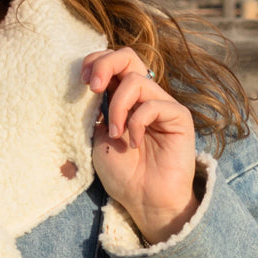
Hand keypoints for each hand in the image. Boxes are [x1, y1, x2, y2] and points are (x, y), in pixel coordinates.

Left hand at [82, 48, 197, 244]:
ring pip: (136, 80)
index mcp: (121, 97)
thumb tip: (88, 81)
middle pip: (128, 56)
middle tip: (91, 87)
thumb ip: (96, 108)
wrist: (144, 201)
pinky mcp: (178, 117)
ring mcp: (161, 104)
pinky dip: (136, 123)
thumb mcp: (97, 136)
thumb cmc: (122, 173)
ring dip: (117, 107)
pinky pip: (153, 105)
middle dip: (105, 65)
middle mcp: (143, 96)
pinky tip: (134, 143)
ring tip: (115, 134)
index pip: (112, 62)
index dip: (94, 62)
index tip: (80, 82)